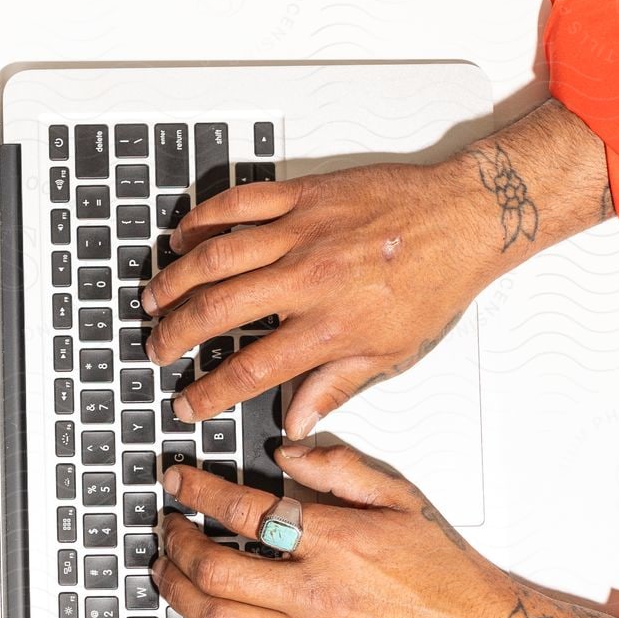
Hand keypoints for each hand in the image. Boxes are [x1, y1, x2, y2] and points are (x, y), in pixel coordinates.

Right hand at [141, 98, 608, 437]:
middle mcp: (307, 279)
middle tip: (156, 350)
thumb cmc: (434, 284)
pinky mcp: (302, 195)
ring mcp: (300, 233)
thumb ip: (335, 387)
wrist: (465, 219)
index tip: (185, 405)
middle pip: (216, 311)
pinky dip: (202, 219)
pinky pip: (238, 204)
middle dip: (174, 336)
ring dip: (174, 281)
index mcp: (329, 327)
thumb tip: (294, 421)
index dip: (207, 393)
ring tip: (153, 301)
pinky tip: (183, 238)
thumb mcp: (392, 354)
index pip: (249, 370)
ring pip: (215, 257)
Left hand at [152, 443, 618, 617]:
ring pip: (218, 617)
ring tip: (166, 573)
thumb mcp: (402, 498)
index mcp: (335, 539)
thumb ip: (341, 468)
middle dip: (176, 544)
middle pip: (215, 567)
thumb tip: (286, 453)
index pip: (243, 509)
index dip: (196, 491)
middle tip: (165, 529)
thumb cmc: (444, 570)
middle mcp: (316, 589)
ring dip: (178, 592)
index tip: (176, 483)